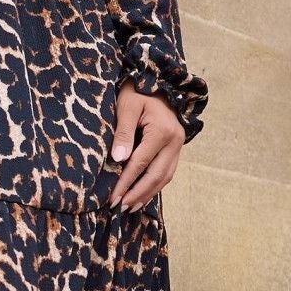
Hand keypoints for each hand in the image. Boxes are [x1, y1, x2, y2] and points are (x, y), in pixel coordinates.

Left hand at [106, 80, 182, 210]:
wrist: (158, 82)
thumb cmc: (137, 92)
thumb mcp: (126, 106)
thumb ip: (122, 132)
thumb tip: (118, 160)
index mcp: (162, 131)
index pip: (140, 163)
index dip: (125, 182)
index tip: (112, 198)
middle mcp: (174, 141)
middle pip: (156, 175)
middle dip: (137, 194)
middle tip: (120, 208)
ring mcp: (178, 145)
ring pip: (164, 177)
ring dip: (147, 194)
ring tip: (130, 207)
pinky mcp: (176, 148)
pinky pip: (167, 172)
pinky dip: (154, 186)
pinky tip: (142, 195)